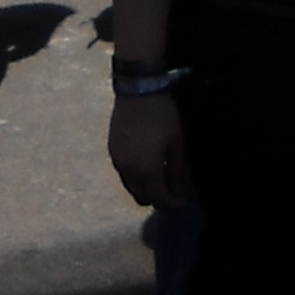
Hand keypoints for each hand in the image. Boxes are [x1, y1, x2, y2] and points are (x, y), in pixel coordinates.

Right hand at [109, 91, 189, 207]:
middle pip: (142, 198)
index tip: (182, 202)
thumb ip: (176, 170)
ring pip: (130, 187)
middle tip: (171, 191)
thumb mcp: (177, 142)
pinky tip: (145, 163)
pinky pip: (123, 173)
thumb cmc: (163, 115)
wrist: (139, 89)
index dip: (173, 205)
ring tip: (159, 176)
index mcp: (147, 170)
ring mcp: (117, 161)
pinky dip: (135, 176)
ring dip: (144, 188)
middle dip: (157, 199)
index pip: (159, 200)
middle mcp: (128, 171)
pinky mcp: (111, 150)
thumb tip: (176, 190)